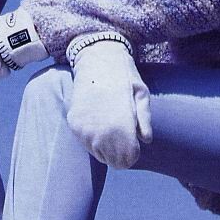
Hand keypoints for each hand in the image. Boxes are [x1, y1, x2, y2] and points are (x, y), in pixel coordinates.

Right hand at [66, 40, 151, 168]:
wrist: (96, 58)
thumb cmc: (124, 75)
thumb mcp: (141, 93)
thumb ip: (144, 119)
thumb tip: (146, 139)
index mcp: (120, 127)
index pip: (127, 160)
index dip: (133, 154)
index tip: (134, 142)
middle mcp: (100, 132)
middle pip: (112, 161)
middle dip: (119, 152)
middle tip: (122, 134)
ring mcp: (84, 129)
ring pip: (98, 153)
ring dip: (105, 146)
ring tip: (110, 124)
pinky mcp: (74, 123)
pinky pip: (85, 142)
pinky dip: (92, 137)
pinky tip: (98, 120)